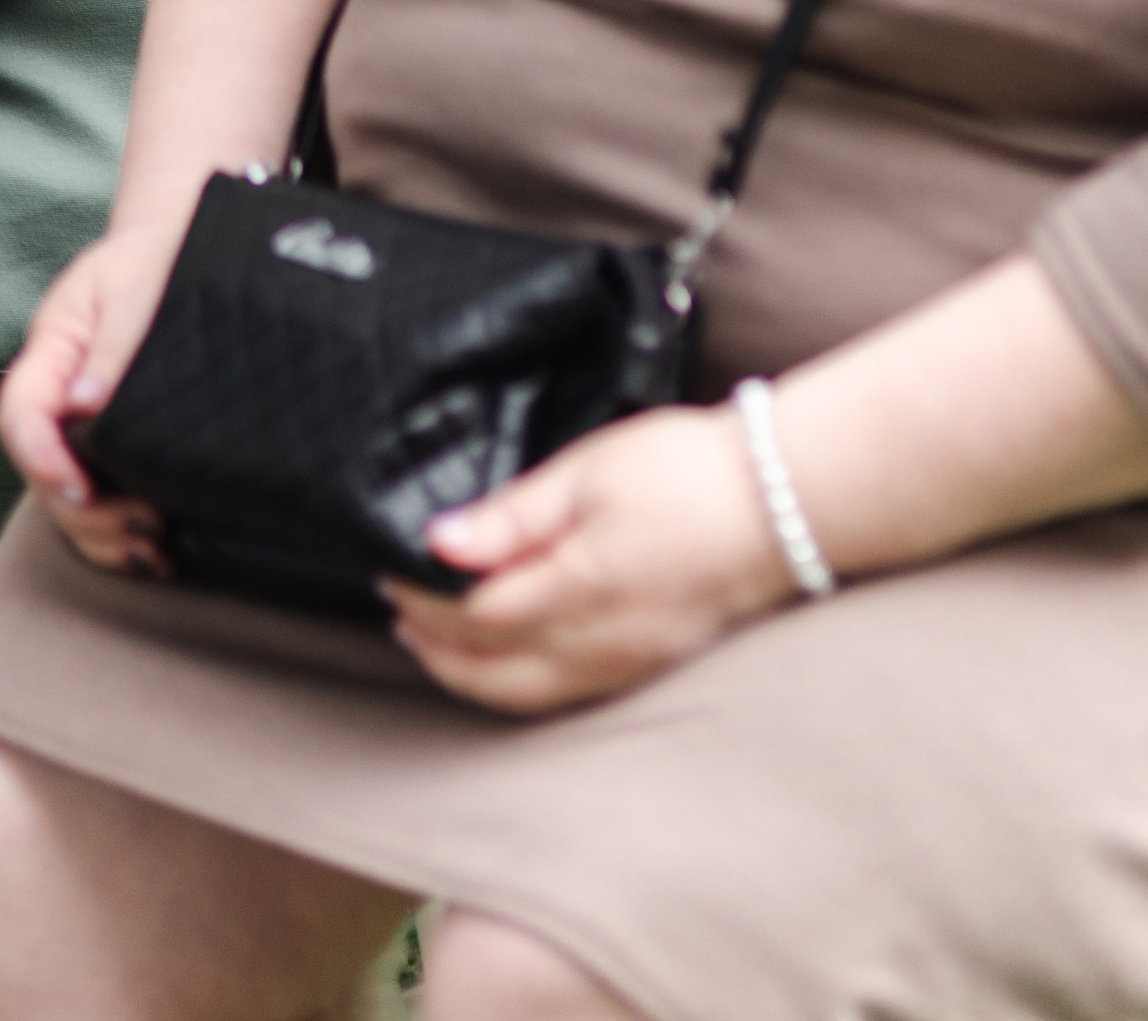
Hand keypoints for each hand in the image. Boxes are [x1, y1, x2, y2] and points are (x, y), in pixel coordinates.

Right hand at [0, 221, 185, 573]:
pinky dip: (118, 538)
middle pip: (41, 473)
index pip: (21, 415)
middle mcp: (59, 398)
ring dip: (101, 534)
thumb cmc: (151, 261)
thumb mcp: (132, 287)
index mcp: (52, 352)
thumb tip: (86, 402)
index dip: (41, 459)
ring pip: (66, 500)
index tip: (80, 488)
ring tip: (154, 546)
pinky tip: (158, 551)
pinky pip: (99, 504)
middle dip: (82, 512)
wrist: (176, 249)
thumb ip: (112, 343)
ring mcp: (81, 427)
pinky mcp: (112, 449)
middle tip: (143, 524)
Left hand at [383, 404, 790, 717]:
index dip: (422, 598)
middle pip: (491, 671)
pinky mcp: (648, 664)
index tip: (385, 569)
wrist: (780, 503)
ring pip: (526, 694)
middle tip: (396, 616)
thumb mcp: (588, 473)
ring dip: (472, 674)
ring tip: (433, 644)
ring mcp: (625, 664)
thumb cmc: (684, 474)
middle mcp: (596, 646)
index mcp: (574, 593)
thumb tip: (440, 543)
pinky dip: (518, 683)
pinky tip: (507, 657)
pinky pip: (565, 693)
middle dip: (435, 649)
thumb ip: (513, 516)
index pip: (471, 615)